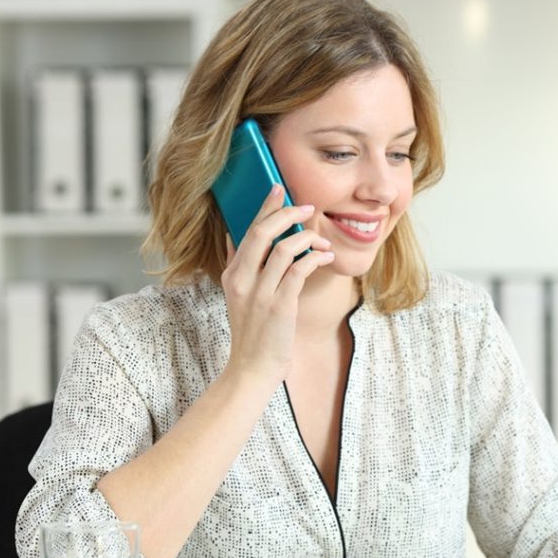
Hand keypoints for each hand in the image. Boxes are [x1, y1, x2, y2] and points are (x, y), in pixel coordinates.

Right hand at [220, 184, 334, 382]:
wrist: (252, 368)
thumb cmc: (252, 331)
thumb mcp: (237, 296)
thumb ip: (237, 266)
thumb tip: (233, 236)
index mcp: (232, 274)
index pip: (247, 231)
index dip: (265, 208)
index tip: (279, 189)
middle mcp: (242, 280)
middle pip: (262, 233)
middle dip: (287, 214)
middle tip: (307, 207)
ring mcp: (260, 293)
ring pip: (284, 249)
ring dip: (307, 238)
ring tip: (322, 240)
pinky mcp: (279, 306)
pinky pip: (299, 271)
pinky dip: (314, 258)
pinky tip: (325, 256)